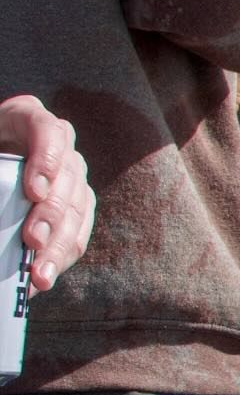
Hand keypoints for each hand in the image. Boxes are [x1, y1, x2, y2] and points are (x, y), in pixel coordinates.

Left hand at [0, 94, 96, 292]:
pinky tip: (43, 276)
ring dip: (58, 245)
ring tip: (39, 274)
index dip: (47, 158)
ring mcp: (69, 176)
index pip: (46, 129)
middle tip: (31, 240)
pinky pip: (78, 232)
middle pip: (68, 177)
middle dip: (50, 214)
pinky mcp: (74, 206)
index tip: (33, 191)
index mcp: (24, 118)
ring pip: (77, 210)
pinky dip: (60, 257)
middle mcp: (57, 144)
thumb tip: (6, 197)